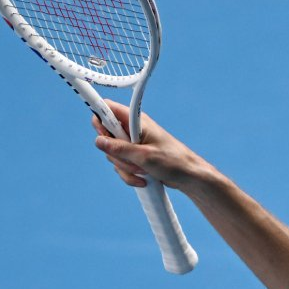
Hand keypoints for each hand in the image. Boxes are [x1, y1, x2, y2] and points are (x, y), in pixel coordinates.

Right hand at [92, 100, 209, 190]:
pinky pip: (121, 165)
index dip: (99, 118)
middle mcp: (132, 130)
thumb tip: (99, 141)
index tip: (101, 133)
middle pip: (106, 136)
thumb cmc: (173, 161)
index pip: (107, 108)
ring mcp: (133, 144)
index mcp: (136, 121)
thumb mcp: (144, 156)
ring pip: (112, 154)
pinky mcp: (135, 157)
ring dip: (124, 167)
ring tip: (143, 171)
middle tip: (132, 159)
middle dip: (115, 154)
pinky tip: (142, 180)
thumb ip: (120, 149)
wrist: (188, 177)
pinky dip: (129, 175)